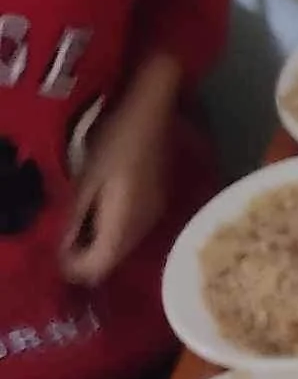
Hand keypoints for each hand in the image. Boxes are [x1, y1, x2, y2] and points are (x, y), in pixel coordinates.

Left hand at [58, 57, 178, 286]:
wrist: (156, 112)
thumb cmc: (117, 139)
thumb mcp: (87, 178)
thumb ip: (77, 218)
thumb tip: (63, 251)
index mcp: (123, 222)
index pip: (98, 266)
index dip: (75, 266)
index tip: (58, 252)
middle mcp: (143, 226)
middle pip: (113, 260)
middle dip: (87, 255)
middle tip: (66, 238)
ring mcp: (155, 214)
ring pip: (124, 246)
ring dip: (101, 241)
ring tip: (81, 221)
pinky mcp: (159, 202)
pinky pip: (133, 230)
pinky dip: (114, 228)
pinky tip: (104, 208)